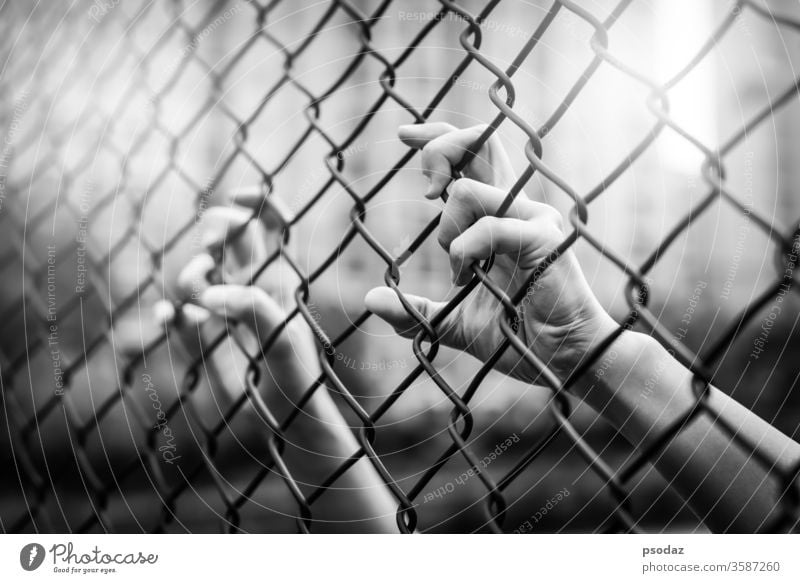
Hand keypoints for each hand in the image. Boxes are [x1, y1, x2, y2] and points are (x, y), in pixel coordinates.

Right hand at [164, 192, 320, 410]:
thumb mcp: (284, 342)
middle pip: (227, 236)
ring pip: (197, 273)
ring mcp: (221, 313)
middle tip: (214, 247)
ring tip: (203, 304)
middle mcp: (248, 287)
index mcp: (278, 279)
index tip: (238, 196)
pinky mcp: (200, 341)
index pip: (272, 225)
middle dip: (217, 230)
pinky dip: (168, 316)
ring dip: (192, 277)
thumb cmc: (297, 379)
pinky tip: (168, 319)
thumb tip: (212, 296)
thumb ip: (255, 312)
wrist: (285, 422)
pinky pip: (175, 318)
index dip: (257, 201)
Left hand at [365, 123, 615, 386]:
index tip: (404, 134)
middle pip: (479, 141)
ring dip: (446, 229)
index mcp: (500, 216)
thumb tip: (371, 299)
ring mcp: (533, 219)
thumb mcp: (454, 323)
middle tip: (425, 192)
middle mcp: (517, 207)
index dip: (438, 138)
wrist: (563, 361)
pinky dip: (464, 251)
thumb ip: (416, 310)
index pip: (473, 154)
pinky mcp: (542, 239)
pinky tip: (467, 276)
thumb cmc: (518, 339)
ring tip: (458, 269)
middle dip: (439, 150)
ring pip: (469, 189)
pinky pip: (488, 227)